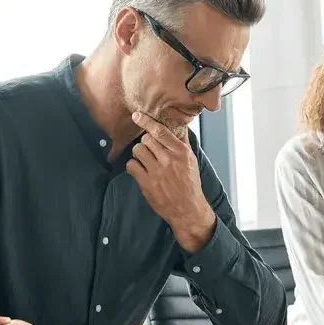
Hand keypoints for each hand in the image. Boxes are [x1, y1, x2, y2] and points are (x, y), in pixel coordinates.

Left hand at [127, 111, 216, 252]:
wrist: (187, 209)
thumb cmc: (189, 184)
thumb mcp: (191, 160)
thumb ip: (183, 142)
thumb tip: (180, 125)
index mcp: (181, 152)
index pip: (160, 131)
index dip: (147, 121)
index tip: (137, 115)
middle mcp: (169, 160)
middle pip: (146, 139)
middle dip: (145, 143)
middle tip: (150, 151)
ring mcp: (157, 172)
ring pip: (138, 150)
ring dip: (139, 154)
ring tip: (145, 161)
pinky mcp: (147, 183)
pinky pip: (131, 165)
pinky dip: (133, 167)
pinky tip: (140, 171)